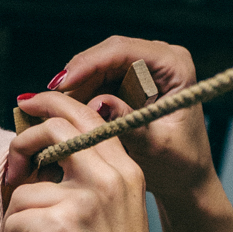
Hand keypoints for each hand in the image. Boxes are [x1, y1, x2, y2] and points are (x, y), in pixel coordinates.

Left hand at [3, 93, 156, 231]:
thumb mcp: (119, 220)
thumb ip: (93, 183)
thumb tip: (40, 159)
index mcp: (127, 174)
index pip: (85, 117)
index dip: (51, 105)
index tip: (27, 107)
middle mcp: (109, 179)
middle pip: (53, 130)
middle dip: (22, 143)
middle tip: (11, 169)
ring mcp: (83, 199)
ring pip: (25, 188)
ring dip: (18, 218)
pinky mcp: (55, 224)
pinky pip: (15, 218)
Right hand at [43, 36, 215, 203]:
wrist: (186, 180)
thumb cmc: (180, 165)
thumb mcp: (155, 146)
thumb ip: (127, 124)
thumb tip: (97, 104)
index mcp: (174, 65)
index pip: (124, 51)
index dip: (89, 64)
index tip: (62, 84)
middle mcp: (159, 59)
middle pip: (106, 56)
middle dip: (77, 77)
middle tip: (46, 99)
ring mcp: (143, 68)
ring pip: (97, 68)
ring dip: (74, 88)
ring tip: (48, 109)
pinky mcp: (130, 82)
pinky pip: (97, 82)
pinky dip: (80, 97)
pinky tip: (61, 113)